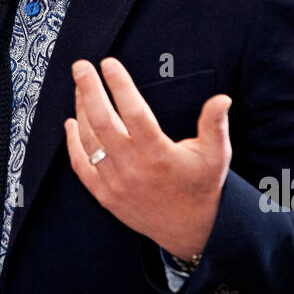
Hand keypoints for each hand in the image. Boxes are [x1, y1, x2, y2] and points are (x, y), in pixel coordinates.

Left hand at [64, 57, 231, 260]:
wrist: (190, 231)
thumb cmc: (202, 187)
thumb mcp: (216, 155)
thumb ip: (215, 124)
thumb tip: (222, 98)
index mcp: (158, 153)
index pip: (133, 111)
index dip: (119, 84)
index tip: (109, 63)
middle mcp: (133, 167)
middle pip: (102, 121)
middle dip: (88, 89)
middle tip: (81, 66)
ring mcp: (115, 182)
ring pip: (89, 140)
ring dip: (81, 110)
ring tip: (80, 87)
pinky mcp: (105, 195)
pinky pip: (81, 166)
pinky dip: (73, 143)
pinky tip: (71, 123)